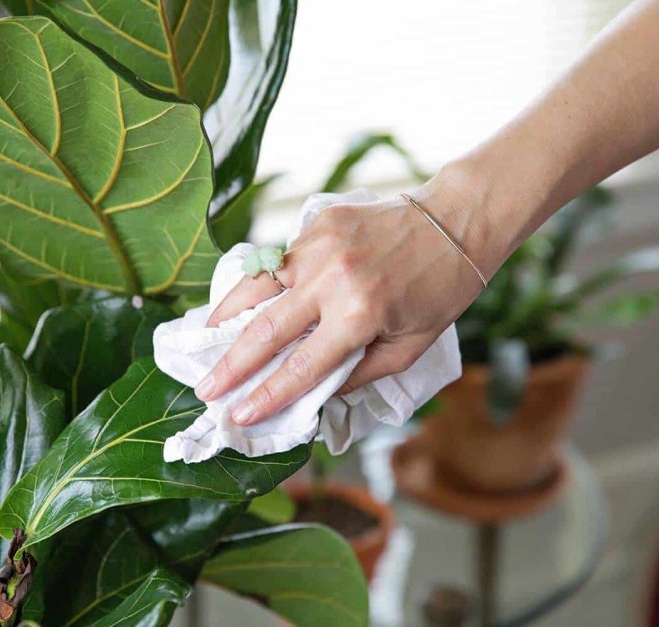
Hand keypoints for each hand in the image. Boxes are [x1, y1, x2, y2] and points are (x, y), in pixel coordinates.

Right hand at [195, 169, 491, 426]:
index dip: (266, 395)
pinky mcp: (317, 223)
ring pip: (257, 285)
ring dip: (226, 317)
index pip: (302, 366)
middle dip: (232, 366)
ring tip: (203, 342)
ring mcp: (320, 245)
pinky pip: (276, 260)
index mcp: (360, 315)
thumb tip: (313, 393)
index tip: (238, 416)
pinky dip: (254, 284)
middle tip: (206, 390)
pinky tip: (239, 303)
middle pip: (267, 330)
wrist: (455, 223)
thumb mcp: (409, 348)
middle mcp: (333, 279)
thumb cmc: (439, 293)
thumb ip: (358, 372)